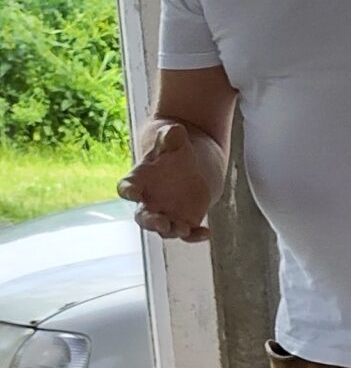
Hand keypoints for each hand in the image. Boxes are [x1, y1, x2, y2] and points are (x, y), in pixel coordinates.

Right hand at [118, 121, 214, 241]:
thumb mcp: (172, 140)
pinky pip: (188, 234)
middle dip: (151, 222)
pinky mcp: (184, 221)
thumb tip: (175, 131)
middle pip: (143, 218)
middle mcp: (149, 202)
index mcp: (138, 180)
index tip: (132, 193)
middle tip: (161, 223)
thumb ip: (171, 136)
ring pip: (165, 230)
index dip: (128, 191)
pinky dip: (196, 236)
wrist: (191, 163)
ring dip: (173, 231)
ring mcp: (166, 214)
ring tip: (183, 228)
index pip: (126, 187)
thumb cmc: (174, 151)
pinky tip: (207, 232)